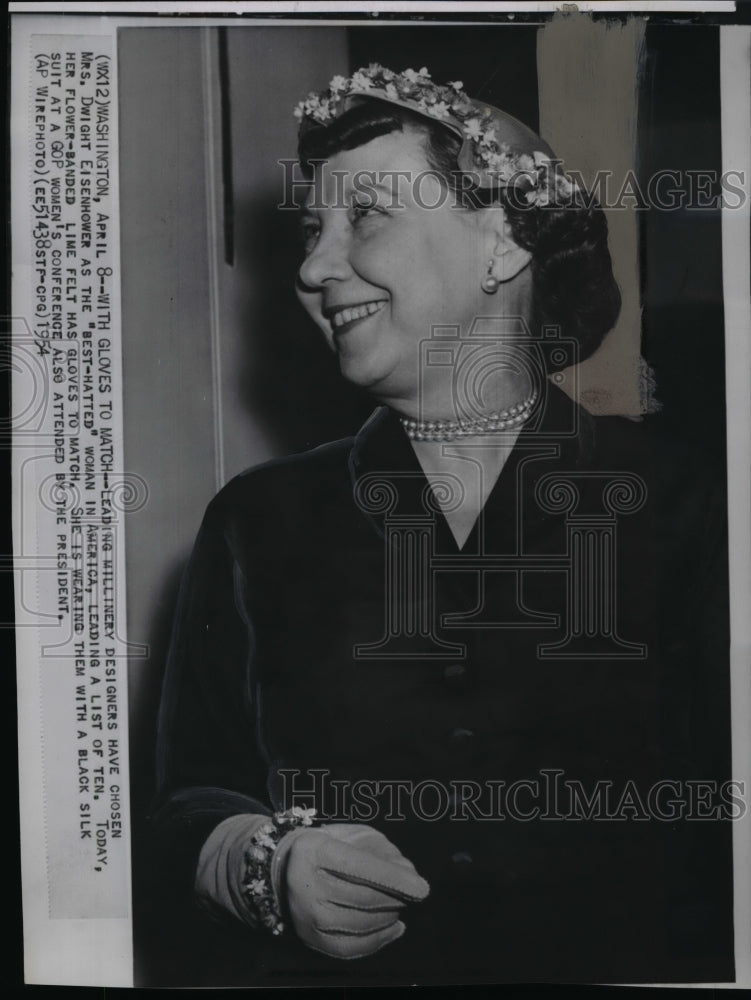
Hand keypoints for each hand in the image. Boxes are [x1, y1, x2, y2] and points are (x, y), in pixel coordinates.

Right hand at [271, 823, 429, 958]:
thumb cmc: (330, 846)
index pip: (359, 867)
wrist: (286, 868)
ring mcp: (306, 915)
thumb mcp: (352, 835)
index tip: (422, 888)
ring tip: (400, 905)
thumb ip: (381, 849)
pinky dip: (379, 940)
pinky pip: (352, 948)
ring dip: (390, 916)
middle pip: (363, 898)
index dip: (393, 878)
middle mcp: (305, 884)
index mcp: (314, 850)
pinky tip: (394, 927)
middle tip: (413, 893)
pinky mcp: (311, 938)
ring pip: (361, 924)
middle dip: (396, 897)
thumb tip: (408, 873)